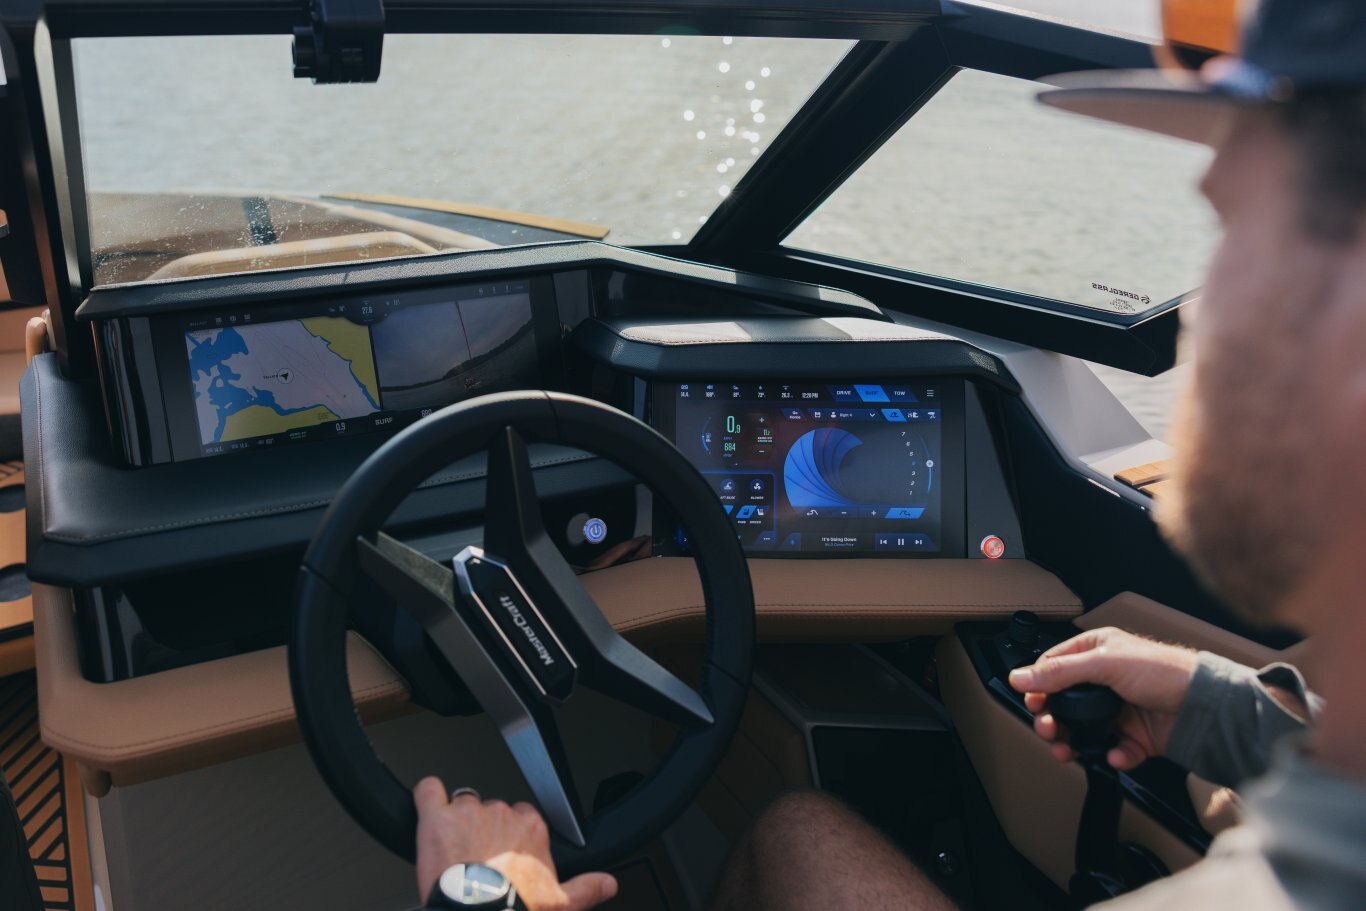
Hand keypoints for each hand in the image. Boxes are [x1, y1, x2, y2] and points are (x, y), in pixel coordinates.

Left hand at [414, 777, 617, 909]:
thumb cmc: (514, 908)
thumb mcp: (559, 904)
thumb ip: (586, 888)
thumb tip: (608, 884)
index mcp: (532, 830)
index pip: (523, 818)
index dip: (511, 837)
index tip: (505, 855)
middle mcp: (503, 814)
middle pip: (492, 811)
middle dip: (483, 830)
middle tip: (476, 858)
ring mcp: (469, 812)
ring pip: (463, 803)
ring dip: (457, 820)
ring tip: (452, 848)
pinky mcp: (438, 816)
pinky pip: (429, 791)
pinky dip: (427, 795)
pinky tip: (429, 804)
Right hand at [1008, 627, 1199, 769]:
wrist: (1207, 706)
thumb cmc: (1166, 671)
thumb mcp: (1105, 663)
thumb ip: (1060, 673)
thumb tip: (1020, 676)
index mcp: (1095, 652)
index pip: (1053, 668)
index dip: (1039, 687)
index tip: (1033, 704)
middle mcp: (1104, 681)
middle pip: (1063, 704)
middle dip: (1051, 720)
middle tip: (1048, 730)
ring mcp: (1118, 710)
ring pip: (1082, 731)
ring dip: (1071, 743)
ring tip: (1067, 750)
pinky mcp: (1134, 736)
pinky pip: (1111, 750)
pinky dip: (1110, 756)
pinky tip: (1113, 754)